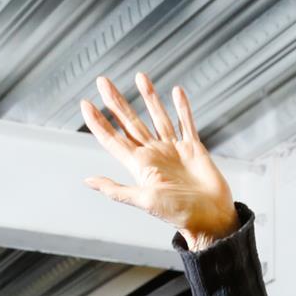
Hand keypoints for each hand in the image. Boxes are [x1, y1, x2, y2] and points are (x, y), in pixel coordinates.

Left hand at [81, 73, 237, 246]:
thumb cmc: (178, 213)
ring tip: (139, 76)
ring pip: (157, 117)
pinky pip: (186, 123)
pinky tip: (176, 92)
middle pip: (130, 122)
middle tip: (102, 81)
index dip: (98, 122)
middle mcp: (154, 154)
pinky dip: (182, 107)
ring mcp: (173, 149)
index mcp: (140, 165)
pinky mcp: (193, 148)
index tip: (85, 103)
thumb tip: (87, 180)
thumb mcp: (144, 201)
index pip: (113, 139)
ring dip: (148, 97)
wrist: (210, 218)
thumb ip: (116, 189)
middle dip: (116, 102)